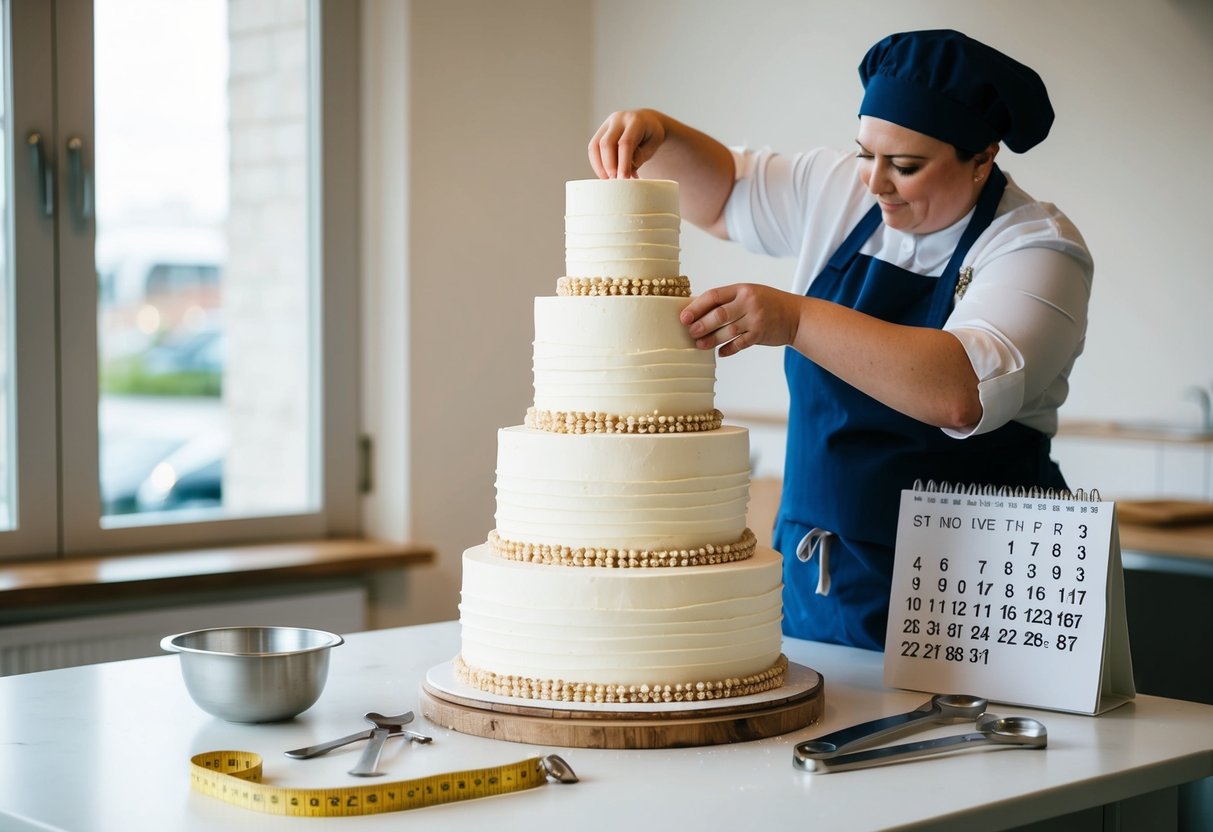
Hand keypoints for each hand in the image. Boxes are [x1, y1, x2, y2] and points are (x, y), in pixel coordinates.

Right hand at [589, 109, 666, 178]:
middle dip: (609, 165)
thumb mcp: (653, 145)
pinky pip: (593, 148)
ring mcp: (607, 124)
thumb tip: (627, 172)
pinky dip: (596, 163)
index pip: (626, 143)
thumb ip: (641, 156)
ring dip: (600, 166)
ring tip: (609, 179)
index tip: (623, 179)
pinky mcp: (600, 131)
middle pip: (607, 143)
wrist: (646, 121)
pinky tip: (604, 174)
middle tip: (615, 181)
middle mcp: (618, 119)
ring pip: (596, 145)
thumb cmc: (651, 135)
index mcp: (635, 121)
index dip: (623, 163)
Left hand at [680, 284, 802, 356]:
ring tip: (699, 344)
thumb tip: (700, 312)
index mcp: (742, 289)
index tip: (684, 316)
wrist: (795, 316)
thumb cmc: (768, 304)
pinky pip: (739, 344)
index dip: (696, 307)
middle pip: (718, 315)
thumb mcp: (750, 294)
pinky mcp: (760, 335)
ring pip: (727, 331)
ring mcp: (755, 319)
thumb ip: (729, 300)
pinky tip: (719, 352)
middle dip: (701, 325)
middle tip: (690, 332)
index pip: (713, 296)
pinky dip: (728, 349)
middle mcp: (748, 303)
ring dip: (710, 340)